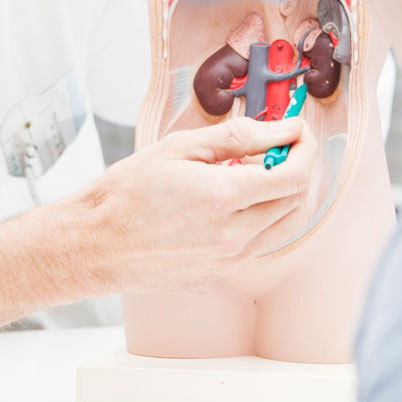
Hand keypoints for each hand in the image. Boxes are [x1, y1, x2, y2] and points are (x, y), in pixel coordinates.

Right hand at [82, 115, 316, 292]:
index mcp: (224, 197)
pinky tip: (239, 198)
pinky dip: (266, 216)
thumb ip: (238, 137)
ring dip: (286, 194)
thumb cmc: (127, 193)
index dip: (305, 148)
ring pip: (286, 224)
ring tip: (258, 171)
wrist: (96, 244)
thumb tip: (281, 129)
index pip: (294, 174)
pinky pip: (264, 242)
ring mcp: (230, 258)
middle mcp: (235, 234)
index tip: (296, 132)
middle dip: (299, 167)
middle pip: (297, 200)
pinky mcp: (222, 272)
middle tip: (279, 146)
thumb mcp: (178, 148)